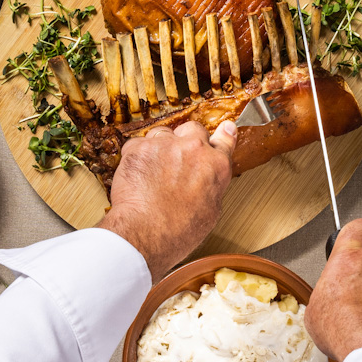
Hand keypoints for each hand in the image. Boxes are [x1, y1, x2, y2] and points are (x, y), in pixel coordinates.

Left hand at [98, 120, 235, 280]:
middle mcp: (195, 149)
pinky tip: (137, 176)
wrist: (144, 233)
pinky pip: (138, 144)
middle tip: (176, 160)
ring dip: (159, 148)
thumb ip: (212, 187)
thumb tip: (208, 182)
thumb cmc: (176, 232)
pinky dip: (137, 157)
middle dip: (186, 141)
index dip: (223, 134)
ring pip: (163, 134)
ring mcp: (167, 145)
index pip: (225, 140)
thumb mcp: (210, 213)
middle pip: (193, 130)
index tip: (225, 129)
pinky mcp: (140, 147)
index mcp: (216, 166)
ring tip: (152, 173)